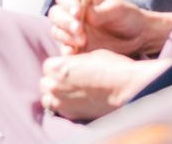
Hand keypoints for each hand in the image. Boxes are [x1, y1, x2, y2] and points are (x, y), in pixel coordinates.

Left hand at [39, 51, 169, 120]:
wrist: (126, 88)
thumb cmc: (111, 66)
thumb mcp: (89, 55)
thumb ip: (73, 62)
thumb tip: (69, 66)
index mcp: (57, 67)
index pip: (48, 66)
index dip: (60, 66)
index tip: (71, 68)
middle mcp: (54, 86)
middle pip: (45, 83)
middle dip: (55, 81)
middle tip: (71, 80)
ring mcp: (61, 102)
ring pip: (48, 99)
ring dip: (56, 95)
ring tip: (71, 92)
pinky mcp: (71, 115)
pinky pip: (58, 110)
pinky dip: (64, 106)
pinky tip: (76, 101)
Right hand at [48, 0, 171, 57]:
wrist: (139, 38)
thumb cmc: (128, 17)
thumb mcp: (117, 10)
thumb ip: (100, 12)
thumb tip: (85, 13)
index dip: (68, 3)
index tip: (78, 12)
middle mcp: (73, 13)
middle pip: (56, 13)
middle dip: (65, 21)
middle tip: (79, 29)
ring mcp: (72, 31)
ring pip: (57, 31)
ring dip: (66, 36)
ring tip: (83, 41)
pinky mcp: (75, 47)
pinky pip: (64, 49)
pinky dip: (66, 51)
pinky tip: (73, 53)